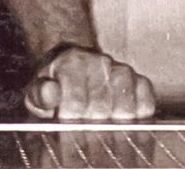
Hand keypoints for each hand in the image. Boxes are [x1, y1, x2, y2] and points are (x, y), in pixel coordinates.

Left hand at [23, 46, 155, 120]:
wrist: (71, 62)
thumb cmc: (55, 82)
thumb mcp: (38, 88)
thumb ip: (40, 94)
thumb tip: (51, 92)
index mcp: (72, 63)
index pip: (77, 102)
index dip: (72, 117)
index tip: (67, 119)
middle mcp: (99, 62)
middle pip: (102, 107)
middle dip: (91, 121)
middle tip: (83, 120)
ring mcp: (121, 70)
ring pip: (126, 105)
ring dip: (113, 118)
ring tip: (101, 119)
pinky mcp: (138, 79)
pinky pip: (146, 100)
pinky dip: (138, 113)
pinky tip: (124, 115)